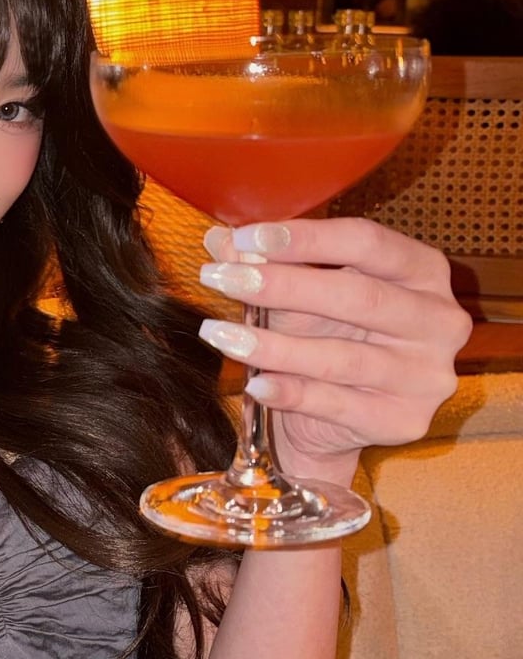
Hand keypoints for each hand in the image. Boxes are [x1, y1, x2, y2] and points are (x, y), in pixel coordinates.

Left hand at [198, 218, 472, 482]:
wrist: (329, 420)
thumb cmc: (320, 337)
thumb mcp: (293, 296)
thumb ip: (263, 265)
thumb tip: (220, 240)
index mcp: (423, 271)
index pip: (366, 241)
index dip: (304, 238)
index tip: (244, 239)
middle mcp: (439, 321)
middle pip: (356, 295)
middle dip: (280, 286)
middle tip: (220, 279)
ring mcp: (427, 375)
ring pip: (341, 356)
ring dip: (271, 345)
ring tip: (217, 334)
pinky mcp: (404, 420)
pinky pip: (338, 404)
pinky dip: (291, 392)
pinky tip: (255, 385)